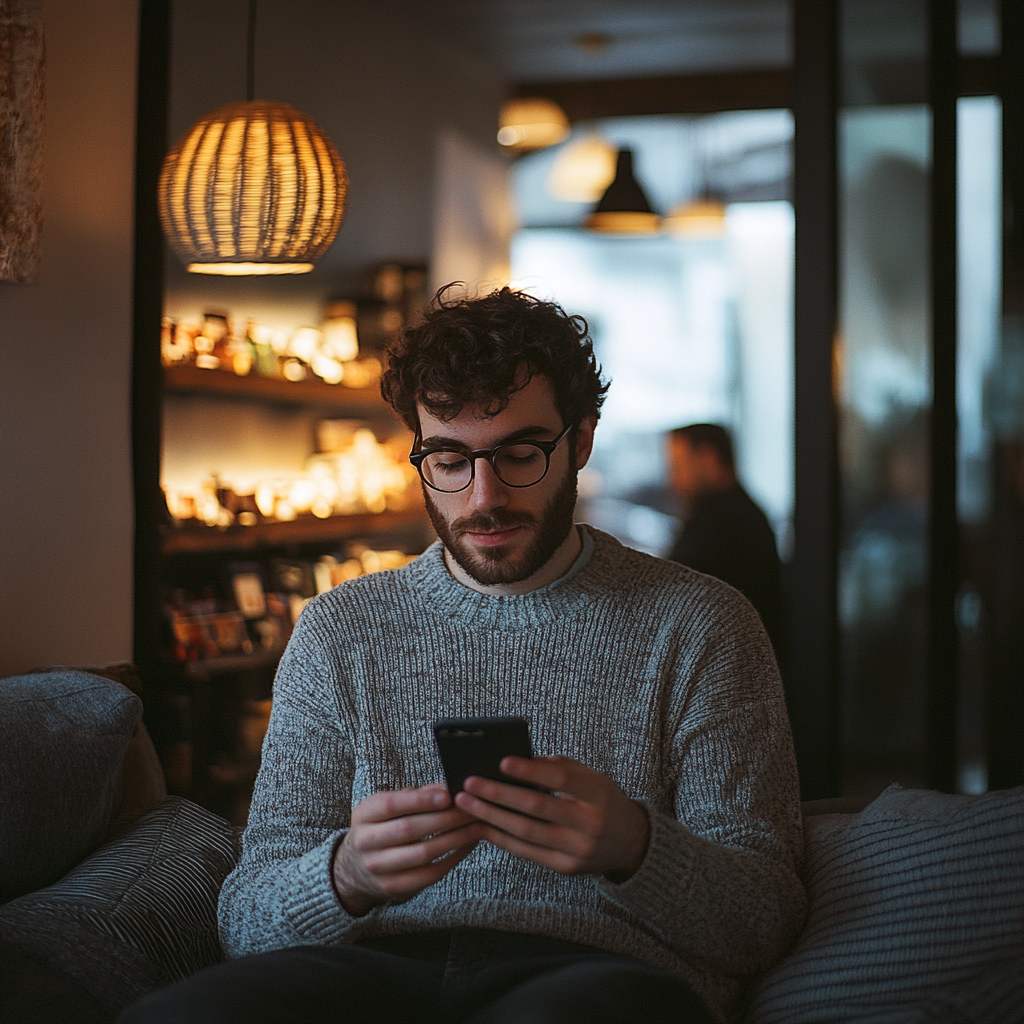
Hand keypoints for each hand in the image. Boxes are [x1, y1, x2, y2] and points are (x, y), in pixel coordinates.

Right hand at [332, 784, 482, 915]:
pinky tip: (467, 845)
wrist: (355, 866)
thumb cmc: (382, 826)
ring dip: (455, 839)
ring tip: (476, 826)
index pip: (391, 805)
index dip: (420, 800)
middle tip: (471, 810)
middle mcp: (366, 842)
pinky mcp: (394, 887)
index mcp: (364, 815)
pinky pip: (429, 874)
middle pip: (409, 829)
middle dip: (445, 818)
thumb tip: (447, 788)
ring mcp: (378, 868)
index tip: (448, 795)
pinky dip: (452, 859)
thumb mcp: (387, 805)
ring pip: (422, 854)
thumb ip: (416, 795)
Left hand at [455, 756, 649, 881]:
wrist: (629, 842)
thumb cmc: (602, 801)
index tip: (502, 762)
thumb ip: (560, 769)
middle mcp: (590, 824)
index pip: (561, 780)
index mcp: (598, 794)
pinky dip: (502, 838)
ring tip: (467, 803)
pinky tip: (482, 825)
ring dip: (491, 817)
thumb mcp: (591, 778)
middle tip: (469, 783)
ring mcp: (578, 850)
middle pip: (537, 807)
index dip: (530, 771)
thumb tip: (518, 762)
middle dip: (498, 794)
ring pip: (526, 832)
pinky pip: (527, 852)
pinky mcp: (566, 868)